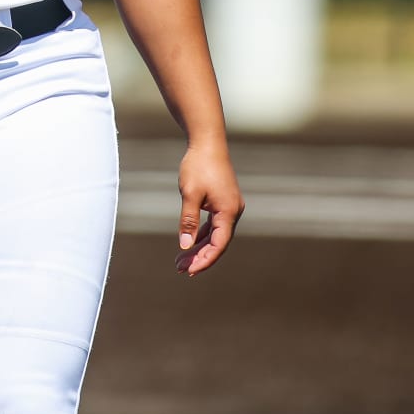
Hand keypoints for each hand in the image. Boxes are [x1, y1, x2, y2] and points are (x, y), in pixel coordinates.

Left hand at [174, 143, 243, 276]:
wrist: (207, 142)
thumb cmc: (198, 166)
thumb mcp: (190, 193)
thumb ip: (188, 220)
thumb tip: (185, 245)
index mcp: (228, 212)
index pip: (219, 244)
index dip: (205, 260)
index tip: (190, 271)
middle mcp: (233, 211)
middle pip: (217, 242)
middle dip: (200, 256)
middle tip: (180, 268)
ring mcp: (229, 206)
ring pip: (215, 234)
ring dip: (199, 247)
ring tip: (181, 260)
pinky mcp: (223, 201)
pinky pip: (213, 224)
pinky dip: (202, 234)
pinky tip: (191, 242)